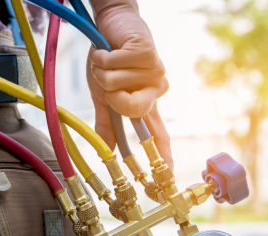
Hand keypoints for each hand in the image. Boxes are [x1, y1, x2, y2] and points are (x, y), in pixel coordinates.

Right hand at [86, 1, 171, 169]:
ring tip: (107, 60)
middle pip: (133, 110)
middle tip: (108, 80)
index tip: (166, 179)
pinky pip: (115, 65)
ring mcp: (155, 71)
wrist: (109, 24)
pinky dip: (103, 57)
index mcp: (146, 104)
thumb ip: (106, 124)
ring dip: (103, 71)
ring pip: (118, 86)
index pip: (158, 135)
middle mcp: (156, 90)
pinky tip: (109, 49)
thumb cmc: (107, 61)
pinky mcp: (149, 53)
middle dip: (111, 95)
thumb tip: (104, 151)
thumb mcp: (102, 97)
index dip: (163, 157)